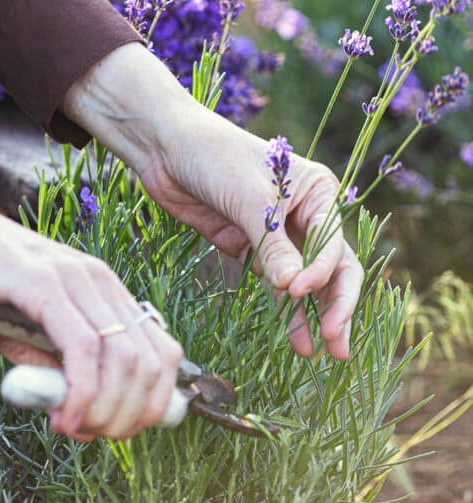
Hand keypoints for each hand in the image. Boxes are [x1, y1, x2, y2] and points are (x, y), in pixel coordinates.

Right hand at [0, 192, 183, 440]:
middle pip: (151, 363)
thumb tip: (84, 419)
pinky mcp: (42, 281)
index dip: (153, 404)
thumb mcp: (22, 331)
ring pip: (124, 359)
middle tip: (94, 436)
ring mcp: (74, 277)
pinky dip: (81, 393)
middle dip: (130, 416)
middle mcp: (99, 280)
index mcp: (104, 290)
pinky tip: (62, 416)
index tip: (117, 432)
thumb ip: (54, 367)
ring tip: (75, 428)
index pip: (162, 353)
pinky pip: (81, 347)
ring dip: (107, 412)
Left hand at [137, 107, 362, 358]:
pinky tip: (296, 338)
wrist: (166, 149)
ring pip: (305, 280)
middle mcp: (305, 214)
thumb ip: (272, 245)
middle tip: (336, 344)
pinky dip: (285, 309)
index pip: (333, 243)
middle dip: (336, 304)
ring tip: (320, 354)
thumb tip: (293, 290)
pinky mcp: (249, 246)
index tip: (299, 291)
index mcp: (317, 192)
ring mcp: (277, 233)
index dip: (322, 273)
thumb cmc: (216, 157)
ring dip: (312, 314)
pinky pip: (274, 282)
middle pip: (332, 266)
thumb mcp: (249, 199)